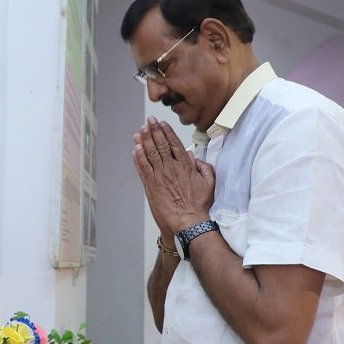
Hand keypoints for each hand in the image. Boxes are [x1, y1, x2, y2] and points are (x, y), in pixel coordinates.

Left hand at [132, 116, 214, 235]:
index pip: (174, 143)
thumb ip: (203, 167)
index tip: (161, 123)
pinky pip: (143, 169)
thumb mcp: (209, 183)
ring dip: (144, 141)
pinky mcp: (151, 186)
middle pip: (160, 145)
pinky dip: (138, 158)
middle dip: (153, 131)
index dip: (166, 132)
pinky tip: (135, 149)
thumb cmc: (199, 204)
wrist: (188, 221)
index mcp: (185, 166)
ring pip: (150, 154)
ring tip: (140, 131)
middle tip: (148, 121)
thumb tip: (193, 156)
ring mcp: (160, 177)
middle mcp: (171, 168)